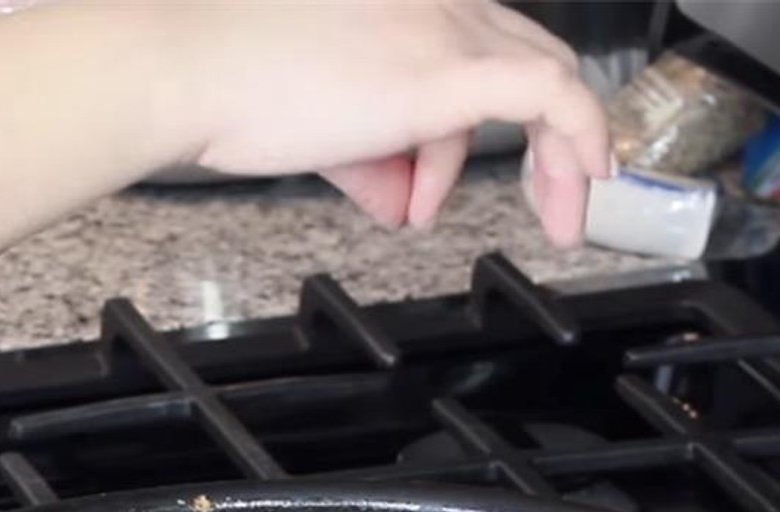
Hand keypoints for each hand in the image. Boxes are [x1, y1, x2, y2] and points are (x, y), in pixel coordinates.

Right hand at [173, 0, 610, 245]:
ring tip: (532, 218)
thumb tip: (399, 200)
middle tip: (549, 196)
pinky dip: (582, 135)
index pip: (469, 46)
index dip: (470, 123)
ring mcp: (444, 25)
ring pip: (540, 79)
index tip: (458, 170)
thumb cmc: (226, 86)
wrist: (188, 67)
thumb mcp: (317, 125)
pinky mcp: (449, 67)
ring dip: (548, 160)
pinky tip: (591, 177)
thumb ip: (370, 158)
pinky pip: (550, 95)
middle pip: (519, 58)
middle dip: (538, 139)